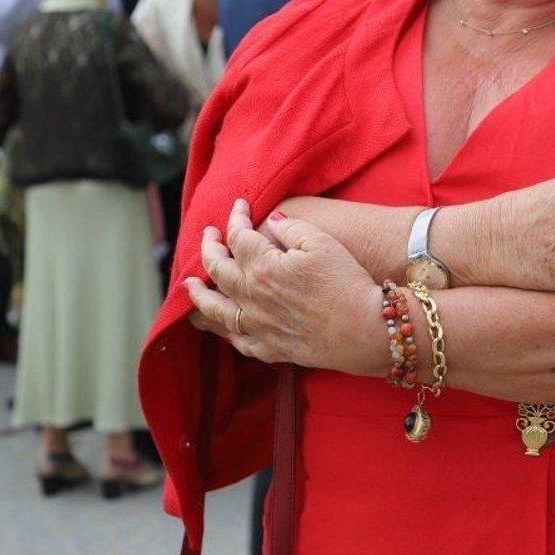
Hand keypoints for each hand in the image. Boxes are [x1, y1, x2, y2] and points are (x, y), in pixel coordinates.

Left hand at [186, 199, 382, 375]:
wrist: (364, 329)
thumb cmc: (346, 282)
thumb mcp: (323, 243)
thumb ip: (292, 228)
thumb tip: (270, 222)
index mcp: (263, 267)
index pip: (238, 236)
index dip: (234, 217)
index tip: (238, 205)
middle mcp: (252, 297)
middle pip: (218, 269)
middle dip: (208, 248)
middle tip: (207, 236)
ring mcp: (257, 326)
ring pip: (215, 310)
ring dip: (198, 294)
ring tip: (190, 285)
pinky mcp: (270, 348)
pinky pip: (237, 341)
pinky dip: (225, 331)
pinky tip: (222, 325)